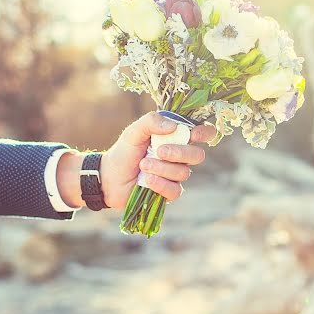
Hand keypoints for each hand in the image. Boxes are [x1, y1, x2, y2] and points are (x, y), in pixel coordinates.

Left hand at [100, 111, 215, 207]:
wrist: (108, 177)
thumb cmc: (124, 151)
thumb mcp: (134, 131)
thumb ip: (152, 121)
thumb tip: (174, 126)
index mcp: (177, 137)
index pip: (203, 133)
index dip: (204, 133)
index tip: (193, 134)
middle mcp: (181, 156)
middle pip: (197, 155)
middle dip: (180, 153)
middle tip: (159, 151)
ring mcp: (176, 175)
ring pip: (184, 173)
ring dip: (162, 168)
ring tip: (143, 165)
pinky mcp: (169, 192)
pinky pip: (175, 190)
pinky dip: (161, 184)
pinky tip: (147, 180)